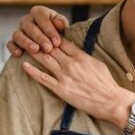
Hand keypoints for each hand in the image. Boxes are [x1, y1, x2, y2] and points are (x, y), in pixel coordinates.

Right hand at [7, 5, 68, 56]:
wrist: (52, 45)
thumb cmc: (59, 34)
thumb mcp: (63, 27)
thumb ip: (62, 24)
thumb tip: (59, 23)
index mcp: (39, 12)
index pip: (41, 16)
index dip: (49, 29)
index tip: (57, 42)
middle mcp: (27, 20)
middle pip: (29, 26)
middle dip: (39, 37)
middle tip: (48, 48)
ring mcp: (19, 31)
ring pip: (18, 34)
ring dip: (26, 42)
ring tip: (36, 50)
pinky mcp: (14, 42)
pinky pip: (10, 44)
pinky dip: (13, 48)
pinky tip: (19, 54)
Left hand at [20, 39, 134, 127]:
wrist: (110, 101)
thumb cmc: (106, 83)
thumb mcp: (97, 63)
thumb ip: (84, 56)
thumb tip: (75, 50)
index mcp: (81, 56)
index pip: (62, 41)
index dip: (51, 36)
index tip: (44, 33)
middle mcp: (71, 64)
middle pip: (51, 48)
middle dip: (39, 41)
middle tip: (29, 36)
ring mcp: (65, 76)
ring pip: (45, 60)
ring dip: (34, 52)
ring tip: (24, 46)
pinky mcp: (61, 89)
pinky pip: (43, 78)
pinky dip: (32, 71)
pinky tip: (24, 65)